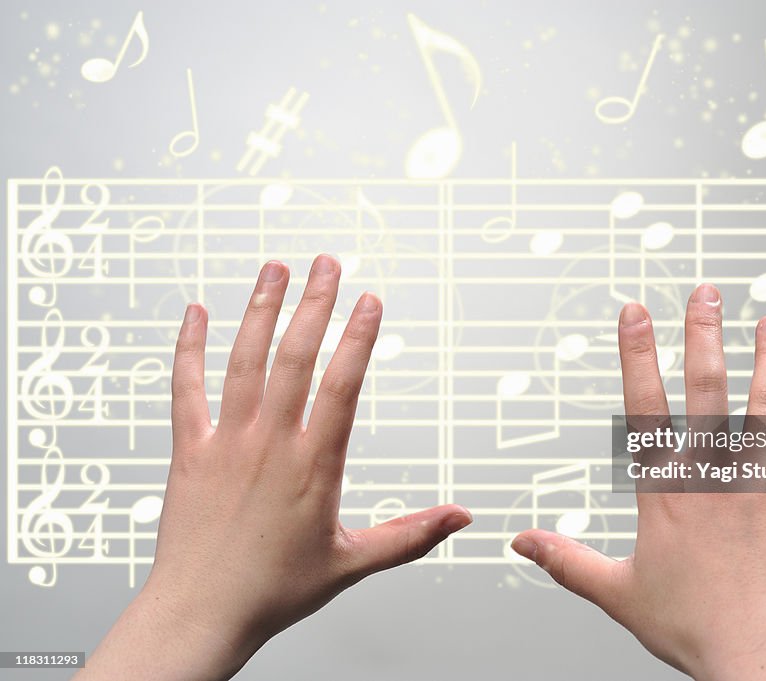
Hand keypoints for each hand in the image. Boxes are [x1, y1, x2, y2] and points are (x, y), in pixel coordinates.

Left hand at [78, 256, 471, 680]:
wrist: (201, 612)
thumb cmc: (273, 591)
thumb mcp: (353, 563)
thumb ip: (410, 535)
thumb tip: (459, 517)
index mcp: (313, 465)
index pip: (342, 385)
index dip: (358, 337)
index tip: (369, 301)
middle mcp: (269, 444)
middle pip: (295, 357)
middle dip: (313, 304)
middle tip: (326, 264)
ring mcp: (227, 442)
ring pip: (244, 361)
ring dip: (260, 310)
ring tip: (274, 270)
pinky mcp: (190, 450)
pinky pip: (186, 388)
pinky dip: (189, 347)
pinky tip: (196, 314)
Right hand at [512, 284, 765, 679]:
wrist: (762, 657)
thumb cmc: (694, 627)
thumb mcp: (616, 593)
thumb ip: (567, 561)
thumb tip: (520, 542)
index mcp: (667, 494)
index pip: (646, 409)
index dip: (639, 356)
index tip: (636, 313)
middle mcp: (714, 479)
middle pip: (708, 392)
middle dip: (704, 336)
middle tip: (707, 293)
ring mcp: (761, 487)